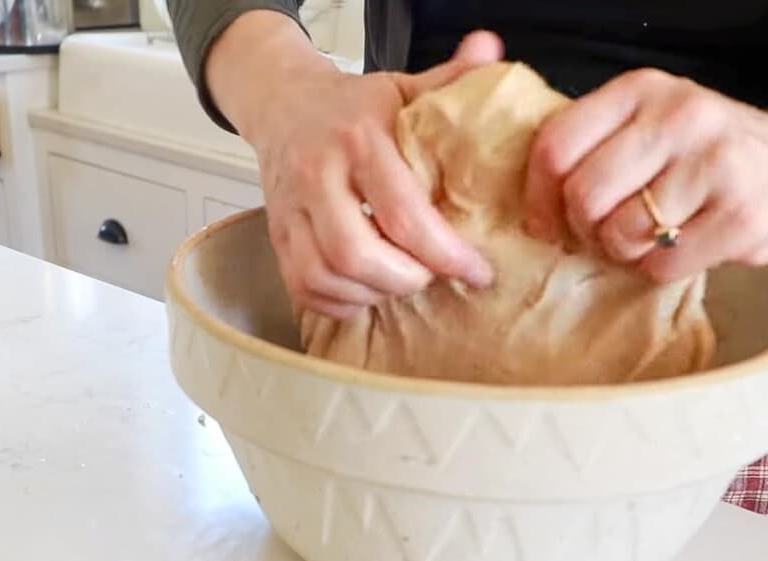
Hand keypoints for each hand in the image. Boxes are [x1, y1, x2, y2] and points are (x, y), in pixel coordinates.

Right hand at [239, 32, 501, 317]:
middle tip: (432, 276)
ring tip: (402, 282)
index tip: (477, 270)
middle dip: (406, 279)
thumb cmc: (352, 106)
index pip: (402, 214)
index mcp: (359, 139)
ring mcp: (291, 209)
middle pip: (357, 254)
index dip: (445, 254)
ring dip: (372, 293)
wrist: (282, 104)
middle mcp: (318, 176)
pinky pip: (302, 287)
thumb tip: (492, 51)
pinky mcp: (276, 234)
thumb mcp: (401, 87)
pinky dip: (339, 301)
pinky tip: (367, 290)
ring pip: (324, 275)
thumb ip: (449, 79)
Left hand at [524, 68, 767, 280]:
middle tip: (602, 235)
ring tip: (647, 239)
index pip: (556, 144)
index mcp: (643, 90)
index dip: (538, 196)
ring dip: (622, 253)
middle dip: (583, 230)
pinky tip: (681, 250)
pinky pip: (661, 265)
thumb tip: (532, 205)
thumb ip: (599, 143)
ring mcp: (714, 165)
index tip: (543, 222)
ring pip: (619, 235)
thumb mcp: (656, 122)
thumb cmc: (715, 155)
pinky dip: (658, 270)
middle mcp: (679, 117)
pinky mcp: (741, 217)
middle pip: (583, 195)